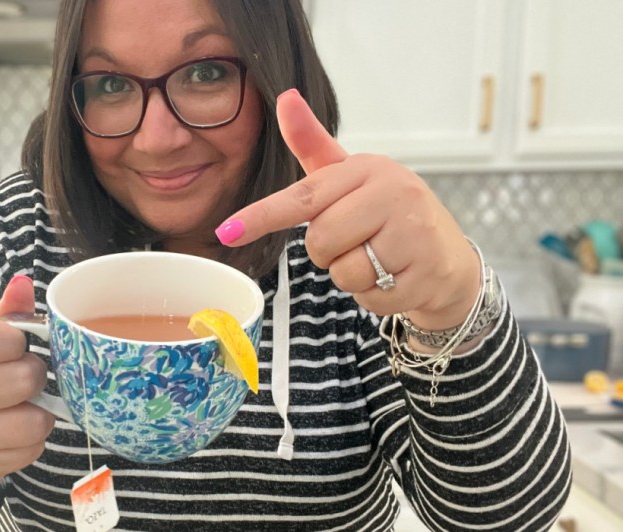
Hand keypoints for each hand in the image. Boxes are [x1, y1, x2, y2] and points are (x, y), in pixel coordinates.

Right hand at [0, 275, 53, 521]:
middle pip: (22, 380)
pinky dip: (31, 438)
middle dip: (33, 374)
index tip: (14, 343)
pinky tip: (13, 426)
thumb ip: (4, 313)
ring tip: (22, 402)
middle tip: (23, 373)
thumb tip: (24, 285)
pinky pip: (31, 451)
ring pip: (33, 422)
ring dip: (38, 410)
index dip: (12, 338)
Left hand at [218, 89, 479, 329]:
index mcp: (367, 169)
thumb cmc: (388, 214)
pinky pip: (371, 298)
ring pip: (344, 272)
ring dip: (353, 277)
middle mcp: (393, 193)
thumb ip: (313, 145)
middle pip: (320, 241)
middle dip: (329, 252)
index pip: (303, 197)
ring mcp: (414, 232)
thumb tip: (285, 97)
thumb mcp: (350, 178)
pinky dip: (376, 297)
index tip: (226, 231)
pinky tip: (397, 278)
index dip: (262, 216)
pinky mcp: (427, 270)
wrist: (447, 257)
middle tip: (359, 241)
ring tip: (380, 260)